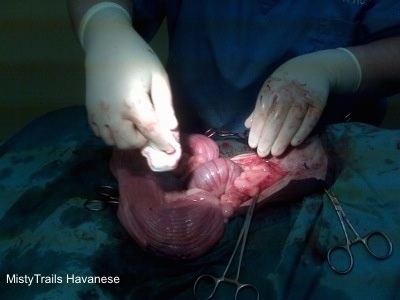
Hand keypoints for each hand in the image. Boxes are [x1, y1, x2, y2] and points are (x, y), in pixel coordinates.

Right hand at [83, 5, 178, 152]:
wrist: (106, 43)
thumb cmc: (137, 58)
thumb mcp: (158, 76)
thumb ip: (165, 105)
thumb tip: (171, 128)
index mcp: (132, 103)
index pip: (151, 132)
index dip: (163, 143)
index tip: (172, 150)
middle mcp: (112, 113)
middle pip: (130, 143)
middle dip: (143, 140)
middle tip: (150, 128)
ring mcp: (97, 114)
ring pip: (113, 142)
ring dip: (127, 138)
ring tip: (134, 124)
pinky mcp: (89, 112)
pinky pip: (100, 134)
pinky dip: (112, 133)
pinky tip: (120, 120)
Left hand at [245, 49, 360, 156]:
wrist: (312, 68)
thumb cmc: (285, 84)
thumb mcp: (269, 90)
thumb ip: (259, 108)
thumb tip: (247, 126)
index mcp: (271, 91)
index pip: (262, 114)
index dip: (257, 130)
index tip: (253, 145)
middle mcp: (286, 94)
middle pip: (276, 120)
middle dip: (268, 138)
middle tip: (263, 153)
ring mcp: (303, 98)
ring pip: (292, 122)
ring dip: (283, 139)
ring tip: (276, 152)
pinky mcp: (317, 103)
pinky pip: (309, 120)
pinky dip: (302, 132)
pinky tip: (294, 143)